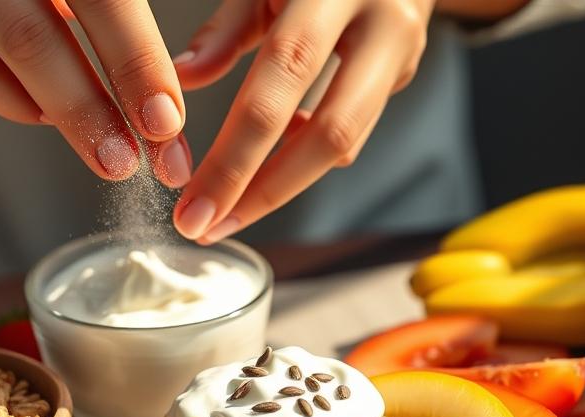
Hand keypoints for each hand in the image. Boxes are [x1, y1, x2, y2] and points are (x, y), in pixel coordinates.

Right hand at [0, 0, 192, 186]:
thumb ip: (116, 7)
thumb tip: (171, 87)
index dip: (137, 62)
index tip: (166, 123)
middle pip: (38, 37)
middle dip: (92, 110)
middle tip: (129, 163)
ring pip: (3, 51)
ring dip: (59, 113)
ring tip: (104, 152)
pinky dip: (8, 98)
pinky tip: (45, 114)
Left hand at [170, 0, 434, 241]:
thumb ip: (225, 30)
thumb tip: (177, 83)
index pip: (282, 80)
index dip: (238, 153)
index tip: (196, 205)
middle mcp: (382, 20)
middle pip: (330, 132)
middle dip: (264, 192)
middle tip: (209, 228)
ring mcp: (404, 48)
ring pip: (346, 142)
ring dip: (282, 186)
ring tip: (228, 211)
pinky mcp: (407, 69)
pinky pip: (354, 129)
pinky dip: (306, 155)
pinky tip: (269, 165)